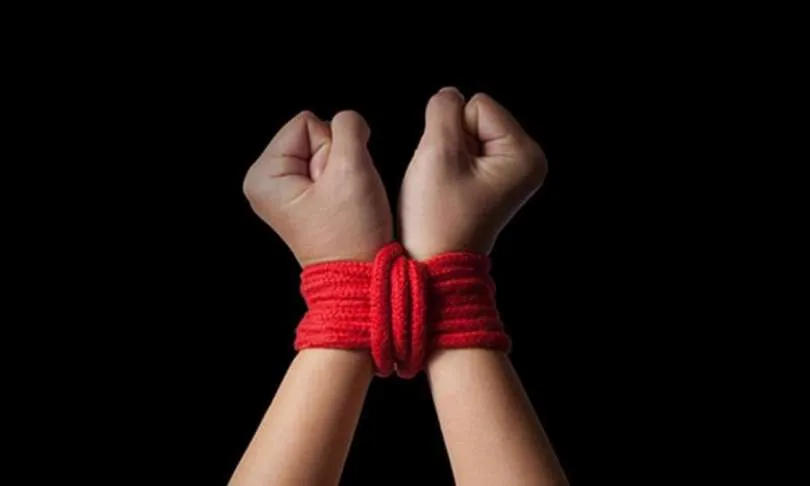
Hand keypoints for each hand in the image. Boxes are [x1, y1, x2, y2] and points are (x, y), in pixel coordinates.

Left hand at [243, 110, 392, 266]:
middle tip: (340, 197)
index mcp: (264, 175)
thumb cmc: (352, 234)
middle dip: (336, 161)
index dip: (333, 147)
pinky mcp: (301, 200)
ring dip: (342, 173)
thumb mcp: (353, 169)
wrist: (361, 276)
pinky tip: (341, 207)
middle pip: (313, 136)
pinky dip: (341, 183)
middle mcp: (265, 182)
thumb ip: (349, 127)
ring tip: (341, 204)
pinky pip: (328, 169)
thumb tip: (348, 121)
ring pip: (324, 151)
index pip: (307, 123)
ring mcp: (283, 192)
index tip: (336, 185)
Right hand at [399, 88, 546, 259]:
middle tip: (447, 182)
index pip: (477, 105)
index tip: (450, 171)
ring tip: (448, 188)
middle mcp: (527, 161)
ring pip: (467, 133)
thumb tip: (449, 95)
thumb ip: (443, 110)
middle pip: (475, 116)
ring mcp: (512, 172)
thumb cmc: (437, 219)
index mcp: (525, 155)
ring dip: (449, 155)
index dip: (451, 132)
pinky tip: (450, 191)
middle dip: (452, 143)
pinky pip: (466, 151)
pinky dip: (450, 166)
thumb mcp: (436, 153)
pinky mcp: (495, 180)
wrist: (432, 265)